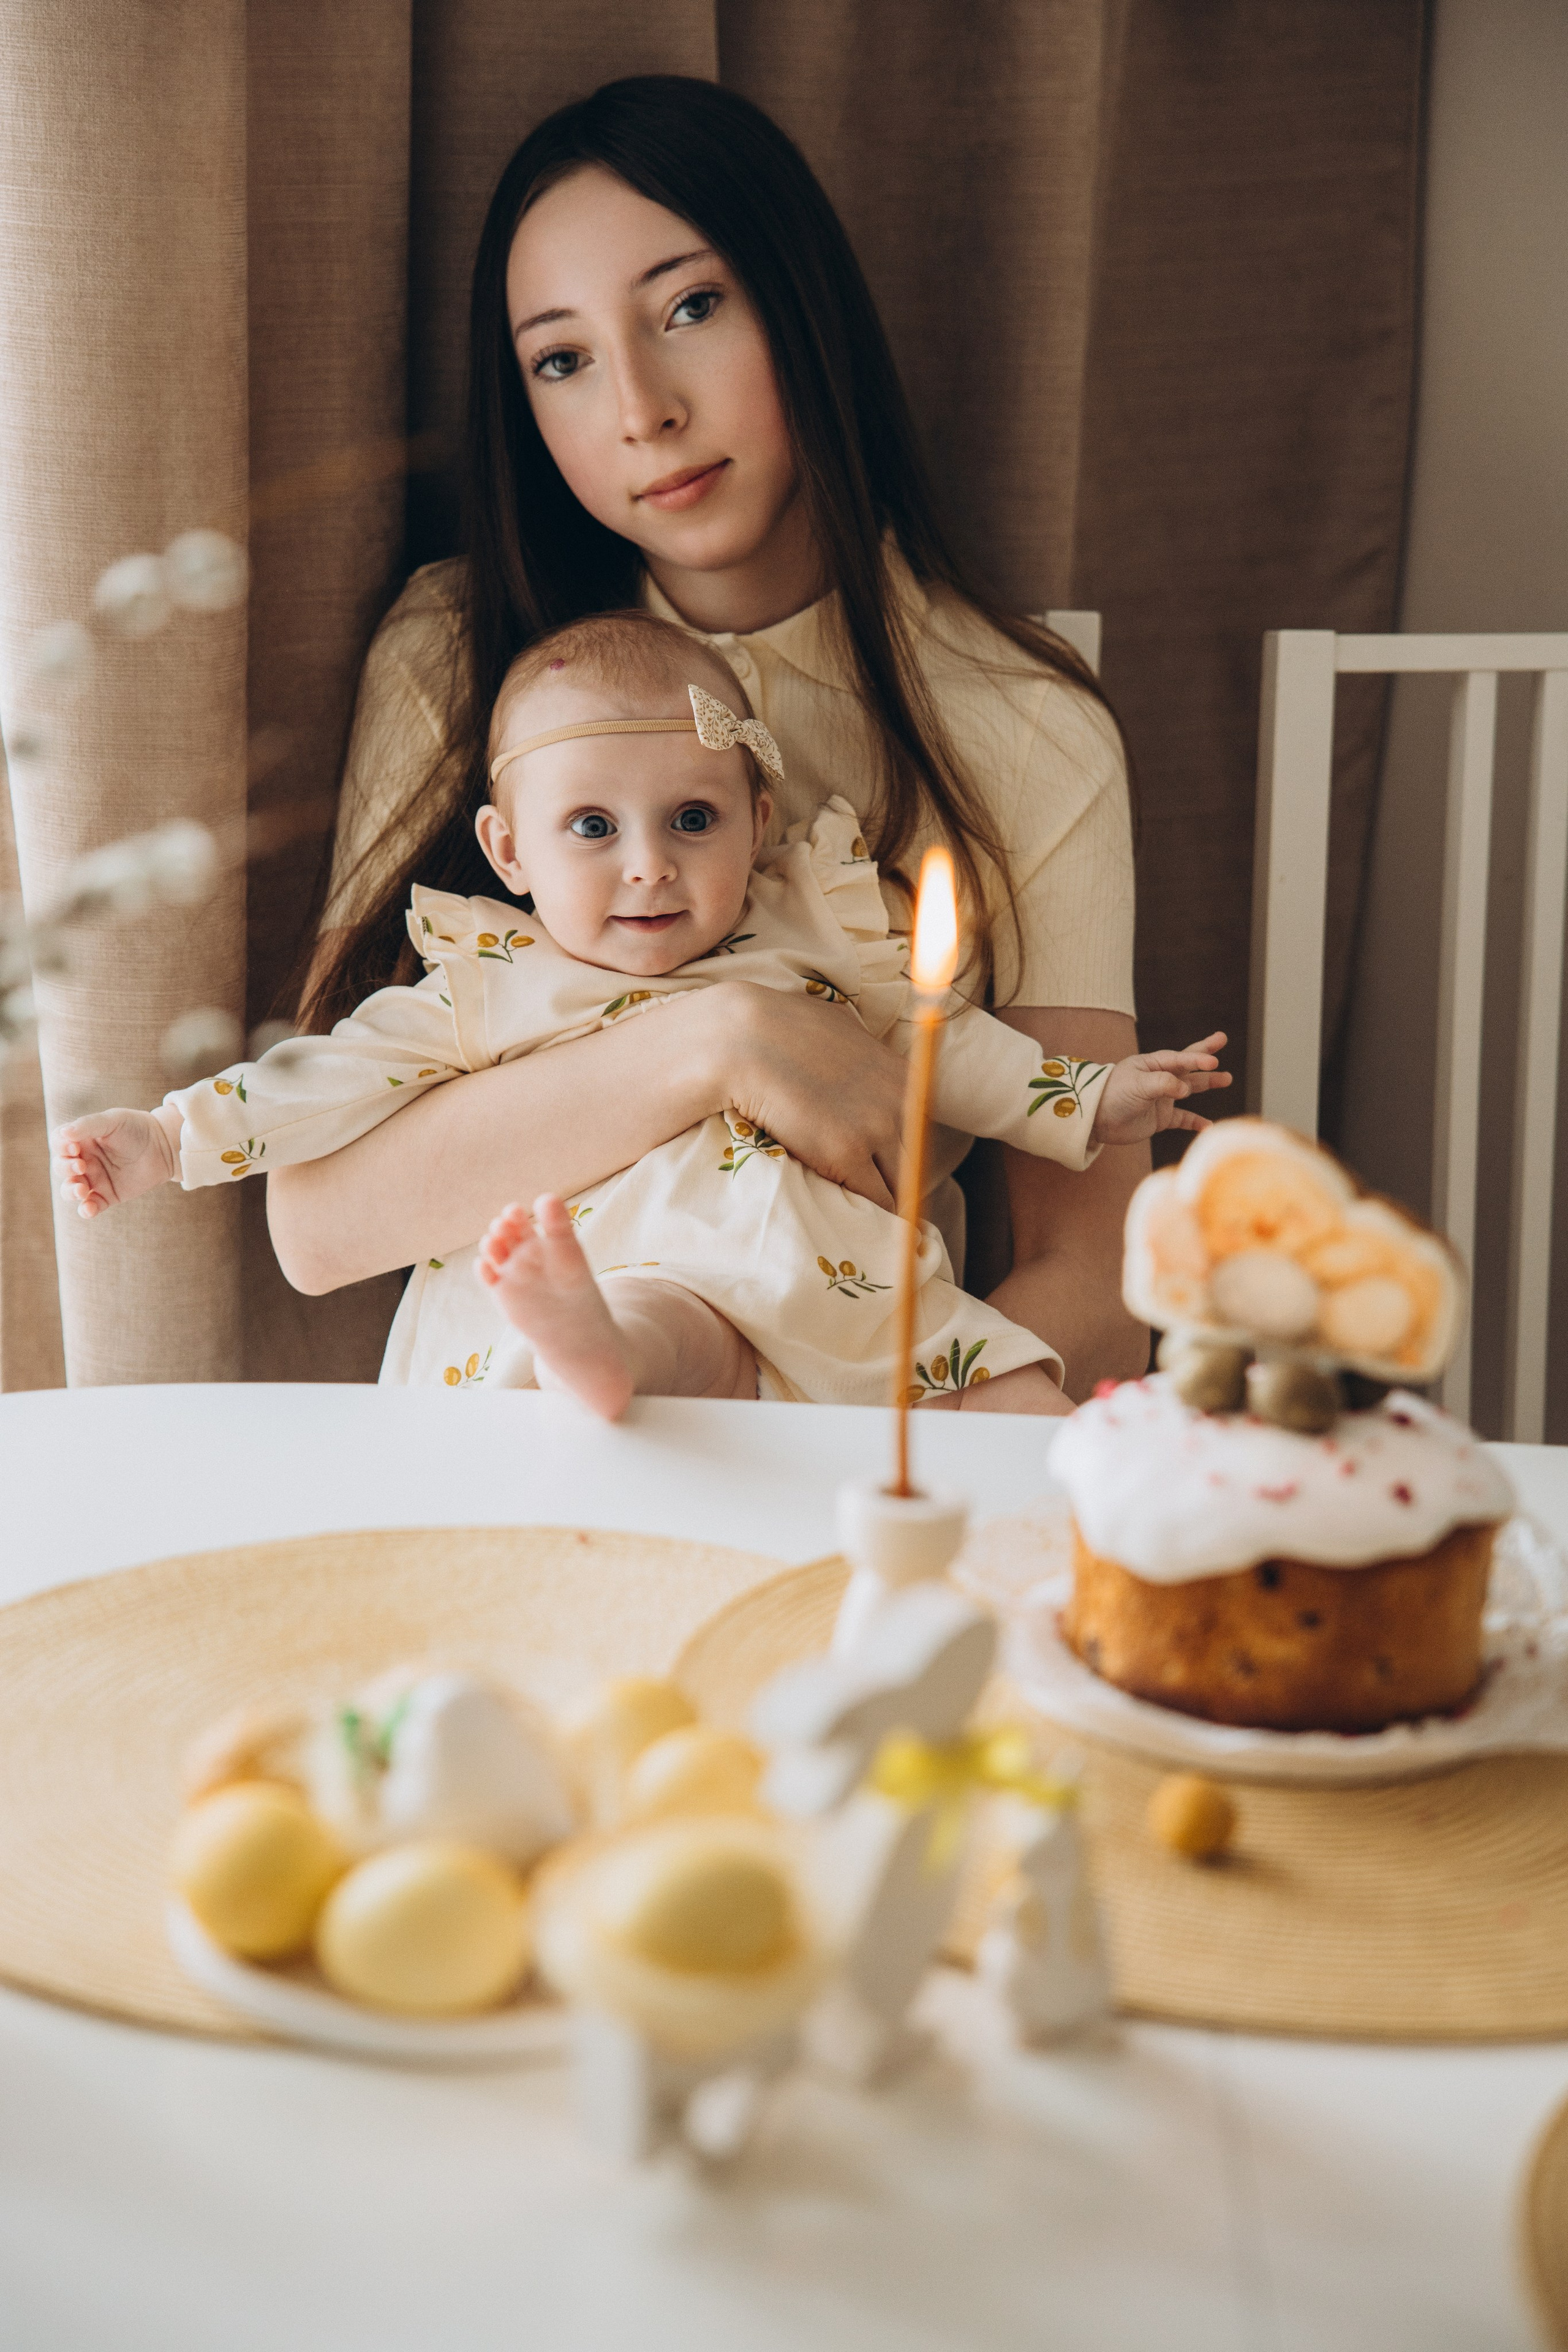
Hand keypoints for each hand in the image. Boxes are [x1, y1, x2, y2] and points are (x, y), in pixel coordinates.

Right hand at [53, 1106, 179, 1216]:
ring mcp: (95, 1179)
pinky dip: (86, 1210)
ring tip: (81, 1190)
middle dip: (65, 1168)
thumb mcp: (112, 1120)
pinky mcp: (107, 1196)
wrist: (164, 1146)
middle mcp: (84, 1160)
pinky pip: (91, 1206)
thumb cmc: (137, 1128)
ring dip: (70, 1191)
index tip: (74, 1147)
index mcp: (81, 1140)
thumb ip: (88, 1125)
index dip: (60, 1147)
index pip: (58, 1144)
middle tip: (81, 1166)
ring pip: (70, 1190)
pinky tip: (89, 1208)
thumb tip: (64, 1134)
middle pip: (61, 1167)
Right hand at [712, 983, 906, 1208]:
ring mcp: (876, 1127)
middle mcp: (899, 1101)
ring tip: (865, 1220)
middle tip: (878, 1200)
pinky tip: (852, 1223)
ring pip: (900, 1184)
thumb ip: (861, 1055)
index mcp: (901, 1074)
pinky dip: (866, 1215)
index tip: (888, 1169)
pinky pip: (874, 1199)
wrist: (743, 1040)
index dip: (904, 1153)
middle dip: (899, 1181)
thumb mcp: (840, 1030)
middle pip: (917, 1159)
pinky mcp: (847, 1153)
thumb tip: (863, 1064)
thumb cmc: (779, 1028)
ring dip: (883, 1202)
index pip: (921, 1128)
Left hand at [1090, 1031, 1231, 1144]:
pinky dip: (1195, 1122)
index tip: (1212, 1061)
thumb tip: (1185, 1089)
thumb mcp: (1137, 1085)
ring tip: (1227, 1079)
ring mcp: (1161, 1098)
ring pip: (1190, 1089)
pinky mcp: (1160, 1118)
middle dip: (1205, 1055)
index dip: (1196, 1058)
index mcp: (1151, 1065)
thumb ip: (1162, 1084)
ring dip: (1207, 1083)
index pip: (1179, 1059)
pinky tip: (1208, 1125)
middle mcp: (1159, 1079)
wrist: (1095, 1120)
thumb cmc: (1112, 1095)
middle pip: (1187, 1065)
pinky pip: (1183, 1118)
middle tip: (1222, 1040)